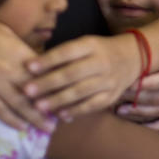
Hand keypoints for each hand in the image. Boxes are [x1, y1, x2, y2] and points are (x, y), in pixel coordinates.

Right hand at [0, 9, 53, 132]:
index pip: (44, 73)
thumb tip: (37, 63)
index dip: (57, 85)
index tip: (68, 94)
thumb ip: (22, 50)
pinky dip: (12, 120)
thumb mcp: (6, 32)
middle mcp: (9, 70)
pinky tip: (22, 127)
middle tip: (64, 118)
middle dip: (51, 106)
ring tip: (48, 128)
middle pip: (35, 93)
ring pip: (19, 105)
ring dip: (35, 118)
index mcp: (18, 52)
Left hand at [23, 33, 139, 119]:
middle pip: (71, 74)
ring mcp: (108, 80)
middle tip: (27, 91)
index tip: (28, 67)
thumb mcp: (85, 44)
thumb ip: (64, 55)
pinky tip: (60, 115)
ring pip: (80, 92)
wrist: (132, 58)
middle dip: (47, 83)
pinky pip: (91, 105)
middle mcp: (101, 62)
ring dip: (57, 100)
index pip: (67, 52)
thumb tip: (33, 67)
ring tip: (38, 107)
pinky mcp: (111, 96)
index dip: (48, 60)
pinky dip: (75, 110)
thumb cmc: (99, 51)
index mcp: (91, 45)